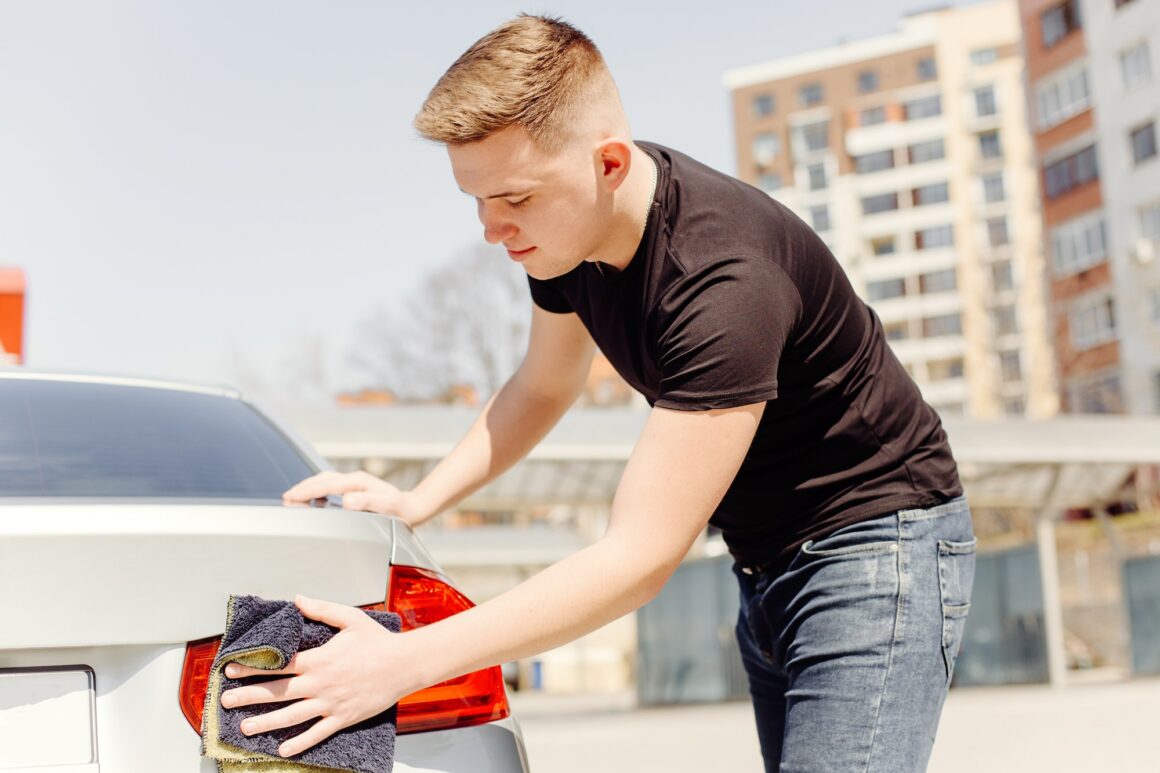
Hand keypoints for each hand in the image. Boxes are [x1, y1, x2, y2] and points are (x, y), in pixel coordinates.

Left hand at [219, 595, 413, 757]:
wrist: (404, 665)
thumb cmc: (378, 642)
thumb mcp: (350, 619)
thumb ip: (321, 609)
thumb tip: (297, 599)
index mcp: (320, 658)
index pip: (279, 663)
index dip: (253, 667)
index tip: (232, 670)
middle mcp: (321, 683)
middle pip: (278, 691)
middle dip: (249, 696)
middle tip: (225, 702)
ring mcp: (331, 703)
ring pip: (292, 716)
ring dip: (266, 722)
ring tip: (245, 728)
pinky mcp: (343, 717)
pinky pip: (317, 733)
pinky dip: (300, 743)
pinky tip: (283, 749)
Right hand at [282, 471, 427, 526]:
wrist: (410, 507)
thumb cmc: (399, 509)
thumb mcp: (386, 506)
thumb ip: (367, 502)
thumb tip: (345, 501)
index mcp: (358, 482)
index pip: (326, 485)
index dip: (307, 491)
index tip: (291, 497)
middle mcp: (353, 479)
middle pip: (321, 479)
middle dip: (302, 488)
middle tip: (285, 498)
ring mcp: (352, 482)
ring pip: (324, 480)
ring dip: (308, 487)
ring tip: (293, 497)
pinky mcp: (353, 488)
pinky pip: (329, 486)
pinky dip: (316, 489)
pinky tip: (311, 499)